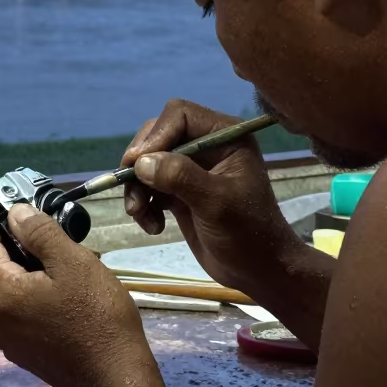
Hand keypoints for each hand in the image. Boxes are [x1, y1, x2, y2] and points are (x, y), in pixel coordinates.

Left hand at [0, 205, 152, 386]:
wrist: (116, 379)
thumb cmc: (97, 316)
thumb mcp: (73, 262)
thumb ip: (40, 233)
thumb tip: (14, 213)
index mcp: (0, 294)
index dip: (0, 225)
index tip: (29, 218)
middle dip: (24, 251)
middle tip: (63, 247)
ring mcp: (8, 342)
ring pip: (11, 292)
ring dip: (34, 274)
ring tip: (73, 273)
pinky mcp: (23, 354)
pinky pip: (21, 314)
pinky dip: (38, 299)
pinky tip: (70, 301)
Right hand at [121, 100, 300, 291]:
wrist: (256, 271)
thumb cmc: (247, 234)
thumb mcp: (216, 203)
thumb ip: (181, 177)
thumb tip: (141, 162)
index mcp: (226, 137)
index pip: (180, 115)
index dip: (155, 136)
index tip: (136, 163)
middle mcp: (208, 146)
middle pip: (158, 135)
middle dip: (140, 163)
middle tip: (131, 189)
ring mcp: (192, 169)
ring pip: (148, 162)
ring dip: (137, 187)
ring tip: (139, 213)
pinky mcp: (180, 191)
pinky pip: (149, 185)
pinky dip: (143, 203)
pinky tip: (152, 225)